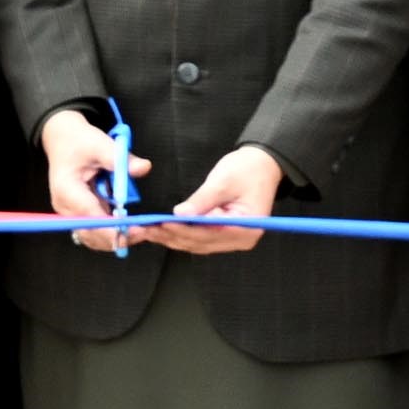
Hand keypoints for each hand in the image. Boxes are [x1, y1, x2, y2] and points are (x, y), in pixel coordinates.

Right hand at [39, 106, 150, 252]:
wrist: (61, 139)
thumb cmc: (78, 141)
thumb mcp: (100, 144)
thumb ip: (121, 158)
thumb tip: (144, 168)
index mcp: (67, 189)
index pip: (91, 217)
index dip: (113, 227)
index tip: (135, 230)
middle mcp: (64, 206)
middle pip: (90, 233)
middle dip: (117, 236)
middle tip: (143, 232)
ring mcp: (69, 213)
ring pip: (93, 237)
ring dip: (115, 237)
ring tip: (139, 231)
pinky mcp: (77, 214)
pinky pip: (94, 231)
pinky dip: (111, 232)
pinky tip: (128, 227)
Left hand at [153, 142, 280, 255]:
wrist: (262, 164)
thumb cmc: (248, 169)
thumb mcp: (225, 181)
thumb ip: (203, 200)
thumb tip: (180, 214)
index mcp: (246, 229)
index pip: (209, 234)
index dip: (184, 230)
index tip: (162, 223)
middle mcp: (239, 240)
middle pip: (200, 243)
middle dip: (172, 236)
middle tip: (145, 229)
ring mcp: (231, 239)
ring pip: (196, 243)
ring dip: (171, 237)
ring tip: (146, 230)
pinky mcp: (222, 234)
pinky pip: (198, 237)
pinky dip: (179, 233)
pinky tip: (160, 229)